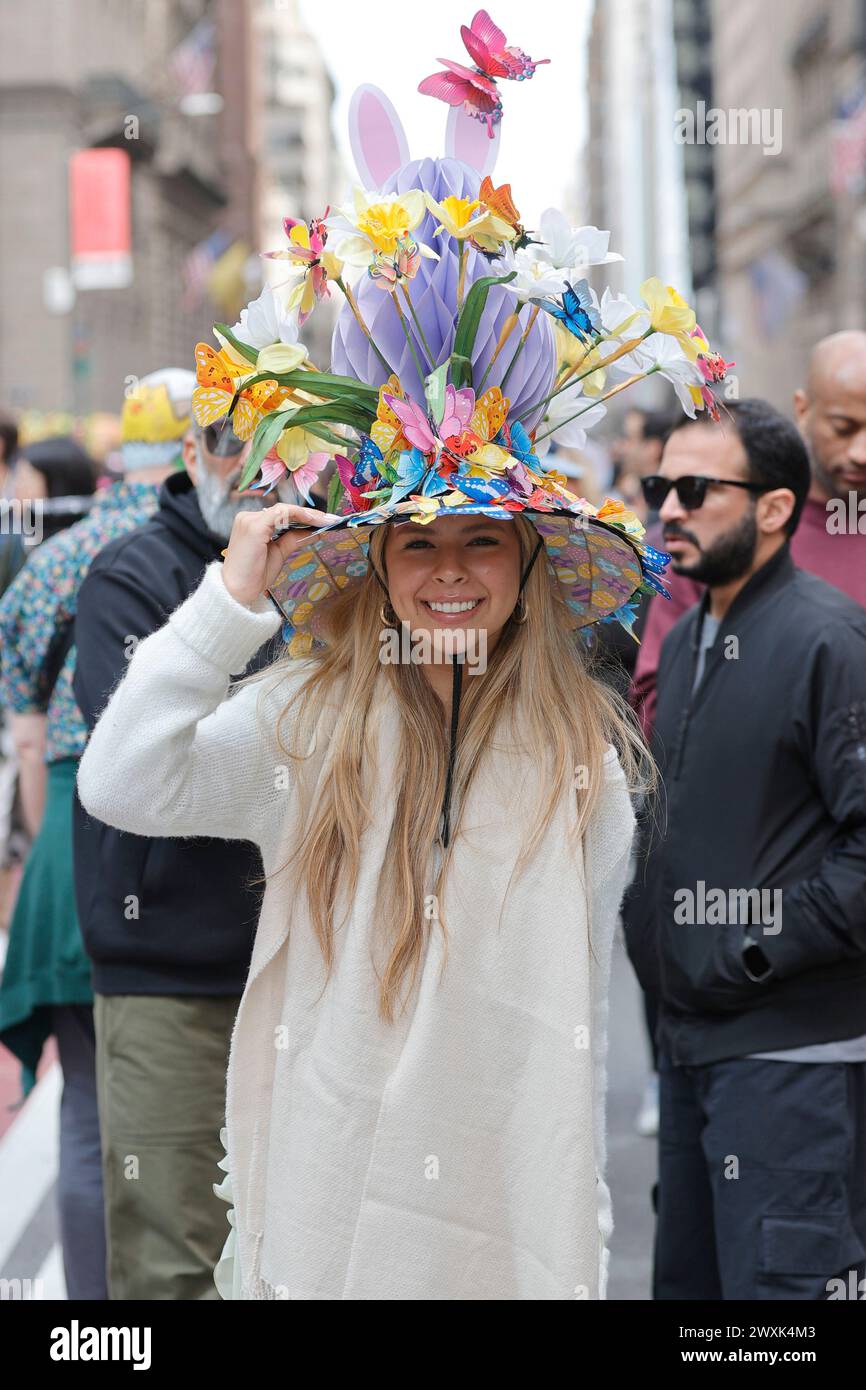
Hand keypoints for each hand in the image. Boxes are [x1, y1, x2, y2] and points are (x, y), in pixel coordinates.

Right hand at [221, 504, 335, 608]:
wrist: (238, 592)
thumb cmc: (255, 575)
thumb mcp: (279, 553)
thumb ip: (293, 539)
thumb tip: (313, 532)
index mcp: (252, 523)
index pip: (282, 514)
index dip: (305, 516)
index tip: (325, 521)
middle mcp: (248, 517)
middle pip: (285, 510)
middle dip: (310, 514)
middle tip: (332, 520)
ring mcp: (249, 520)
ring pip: (284, 510)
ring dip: (308, 514)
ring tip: (327, 521)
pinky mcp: (254, 527)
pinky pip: (281, 515)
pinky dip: (299, 516)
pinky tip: (314, 521)